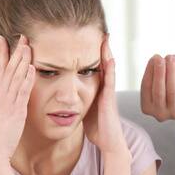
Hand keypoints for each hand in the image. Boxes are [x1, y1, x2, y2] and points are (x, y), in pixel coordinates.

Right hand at [0, 35, 35, 161]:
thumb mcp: (1, 117)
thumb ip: (6, 106)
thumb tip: (9, 101)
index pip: (1, 70)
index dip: (4, 54)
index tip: (4, 39)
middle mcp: (2, 97)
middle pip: (9, 69)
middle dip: (15, 52)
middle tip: (22, 36)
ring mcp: (8, 103)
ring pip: (16, 77)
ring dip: (22, 60)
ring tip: (27, 45)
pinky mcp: (16, 111)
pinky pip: (22, 92)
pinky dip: (26, 79)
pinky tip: (31, 68)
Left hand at [85, 37, 127, 154]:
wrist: (108, 142)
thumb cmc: (96, 128)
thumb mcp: (83, 110)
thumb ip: (77, 100)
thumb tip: (64, 98)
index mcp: (96, 89)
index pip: (93, 67)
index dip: (90, 54)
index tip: (84, 39)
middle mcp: (104, 88)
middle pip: (102, 63)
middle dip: (100, 48)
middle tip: (99, 31)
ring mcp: (108, 92)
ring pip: (108, 68)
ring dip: (107, 53)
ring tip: (105, 37)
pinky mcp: (110, 98)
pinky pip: (111, 79)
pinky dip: (110, 67)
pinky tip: (109, 57)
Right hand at [139, 53, 174, 121]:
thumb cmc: (166, 87)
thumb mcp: (156, 83)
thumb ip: (153, 74)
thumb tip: (155, 59)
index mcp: (147, 108)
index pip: (146, 88)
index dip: (149, 72)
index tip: (152, 59)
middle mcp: (160, 114)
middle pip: (158, 91)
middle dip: (159, 72)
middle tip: (159, 58)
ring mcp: (174, 111)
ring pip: (172, 89)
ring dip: (170, 71)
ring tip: (169, 57)